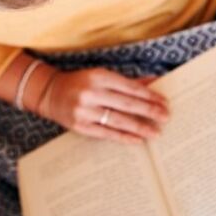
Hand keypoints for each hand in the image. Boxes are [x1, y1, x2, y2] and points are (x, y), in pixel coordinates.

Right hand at [36, 68, 168, 144]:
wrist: (50, 93)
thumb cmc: (82, 83)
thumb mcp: (102, 76)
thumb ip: (127, 81)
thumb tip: (154, 81)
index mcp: (99, 76)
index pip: (130, 87)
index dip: (149, 95)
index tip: (164, 102)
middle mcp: (91, 93)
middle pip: (126, 104)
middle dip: (149, 111)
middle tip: (166, 117)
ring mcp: (84, 111)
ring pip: (118, 120)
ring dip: (140, 127)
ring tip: (155, 132)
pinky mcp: (80, 126)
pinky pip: (106, 133)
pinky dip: (123, 137)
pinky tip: (137, 140)